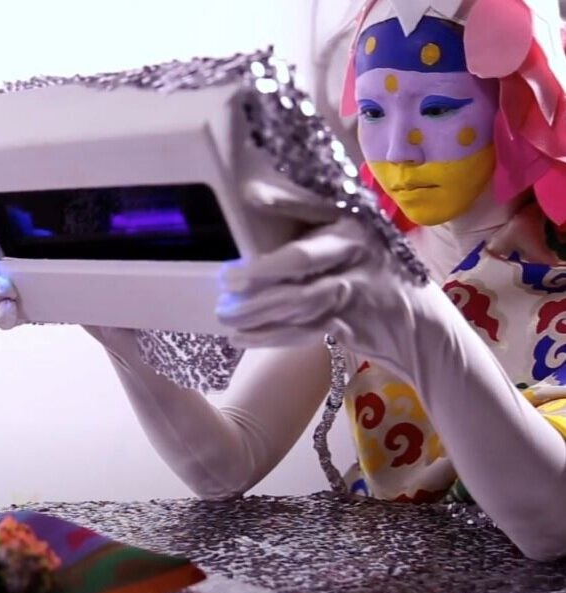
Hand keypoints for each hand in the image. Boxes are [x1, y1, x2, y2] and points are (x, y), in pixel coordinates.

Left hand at [216, 216, 448, 379]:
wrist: (426, 330)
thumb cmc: (382, 282)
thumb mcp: (361, 249)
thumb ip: (321, 239)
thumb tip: (258, 244)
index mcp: (356, 221)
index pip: (314, 205)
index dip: (282, 201)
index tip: (248, 198)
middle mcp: (357, 249)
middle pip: (302, 257)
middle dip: (260, 270)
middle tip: (227, 279)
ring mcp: (357, 288)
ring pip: (298, 299)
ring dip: (256, 309)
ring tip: (224, 315)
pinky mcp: (352, 324)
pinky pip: (302, 330)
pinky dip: (269, 335)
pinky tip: (242, 338)